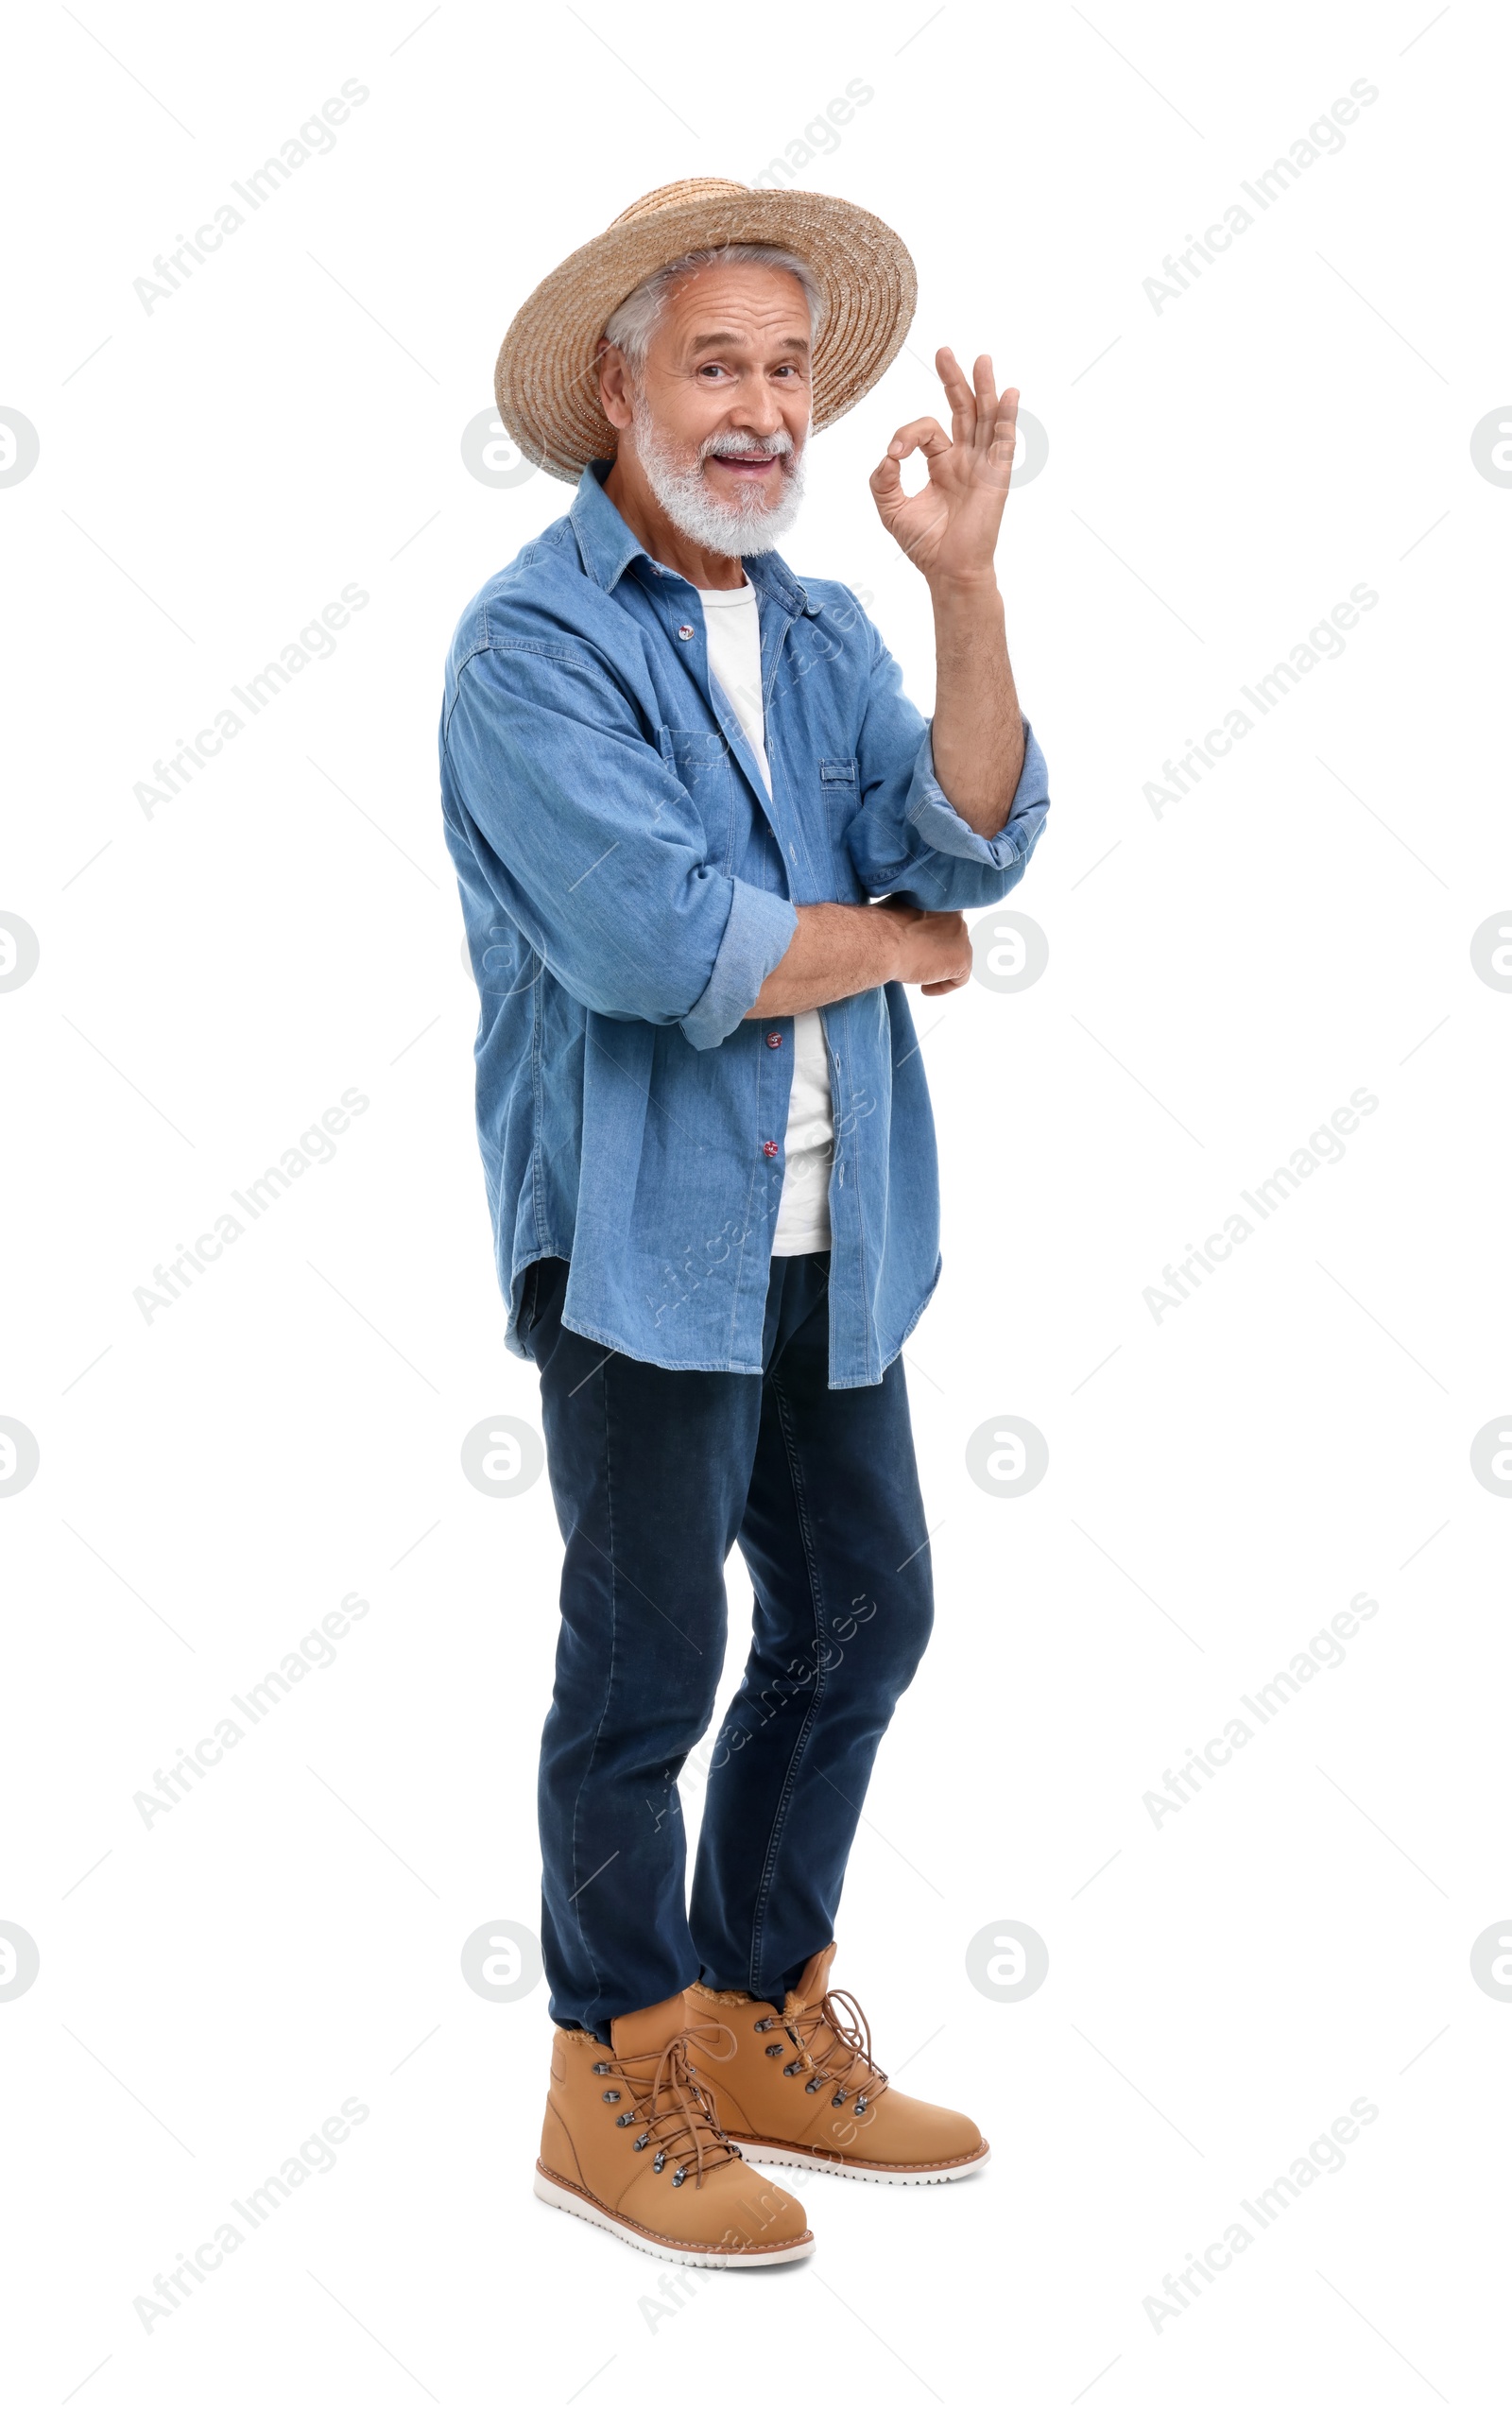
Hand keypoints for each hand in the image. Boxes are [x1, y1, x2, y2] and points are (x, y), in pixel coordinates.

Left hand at [869, 350, 1017, 588]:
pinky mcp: (996, 476)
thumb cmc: (925, 544)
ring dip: (983, 387)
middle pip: (962, 409)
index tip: (894, 455)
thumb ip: (883, 479)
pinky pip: (1002, 441)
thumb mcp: (892, 508)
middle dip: (954, 380)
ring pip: (984, 417)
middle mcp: (965, 459)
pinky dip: (1006, 416)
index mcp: (943, 464)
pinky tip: (1009, 393)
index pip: (927, 431)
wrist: (948, 571)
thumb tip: (887, 454)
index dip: (907, 435)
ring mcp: (983, 465)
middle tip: (944, 351)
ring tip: (982, 359)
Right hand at [879, 898, 971, 994]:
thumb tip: (911, 933)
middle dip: (937, 954)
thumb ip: (914, 920)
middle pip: (952, 943)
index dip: (931, 939)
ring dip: (939, 970)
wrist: (883, 942)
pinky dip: (942, 987)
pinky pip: (959, 979)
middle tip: (916, 962)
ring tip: (918, 976)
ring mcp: (962, 938)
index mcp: (942, 902)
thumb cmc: (883, 929)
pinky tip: (924, 988)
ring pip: (956, 960)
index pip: (944, 924)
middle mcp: (958, 917)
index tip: (916, 948)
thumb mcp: (900, 915)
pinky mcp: (962, 960)